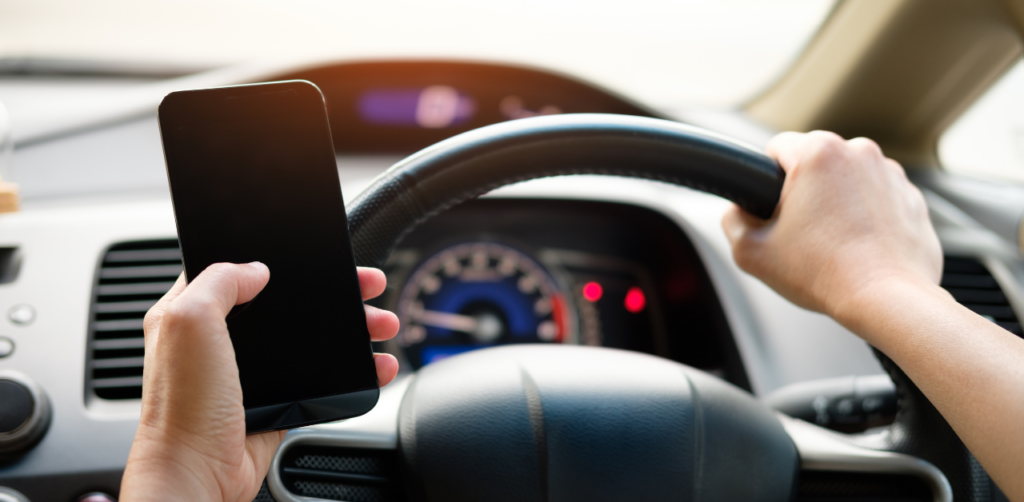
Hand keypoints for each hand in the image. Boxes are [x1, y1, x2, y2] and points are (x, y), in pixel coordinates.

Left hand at [120, 263, 399, 501]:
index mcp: (192, 312)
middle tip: (367, 286)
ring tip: (382, 325)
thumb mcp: (188, 322)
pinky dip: (354, 370)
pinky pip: (322, 377)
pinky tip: (375, 365)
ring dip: (352, 329)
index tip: (319, 255)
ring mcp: (253, 370)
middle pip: (291, 302)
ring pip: (313, 338)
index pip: (240, 269)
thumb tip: (256, 268)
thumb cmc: (181, 406)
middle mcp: (222, 339)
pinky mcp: (277, 399)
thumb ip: (220, 281)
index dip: (281, 258)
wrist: (197, 473)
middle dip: (335, 293)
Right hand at [722, 131, 942, 323]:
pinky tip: (859, 247)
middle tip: (801, 232)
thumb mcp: (750, 251)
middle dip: (805, 191)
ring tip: (833, 243)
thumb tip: (739, 211)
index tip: (773, 209)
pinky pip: (878, 199)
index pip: (776, 148)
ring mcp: (892, 174)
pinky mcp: (913, 198)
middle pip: (815, 162)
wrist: (886, 300)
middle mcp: (860, 152)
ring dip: (838, 202)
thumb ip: (732, 219)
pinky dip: (867, 217)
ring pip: (848, 180)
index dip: (766, 181)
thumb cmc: (823, 274)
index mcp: (819, 152)